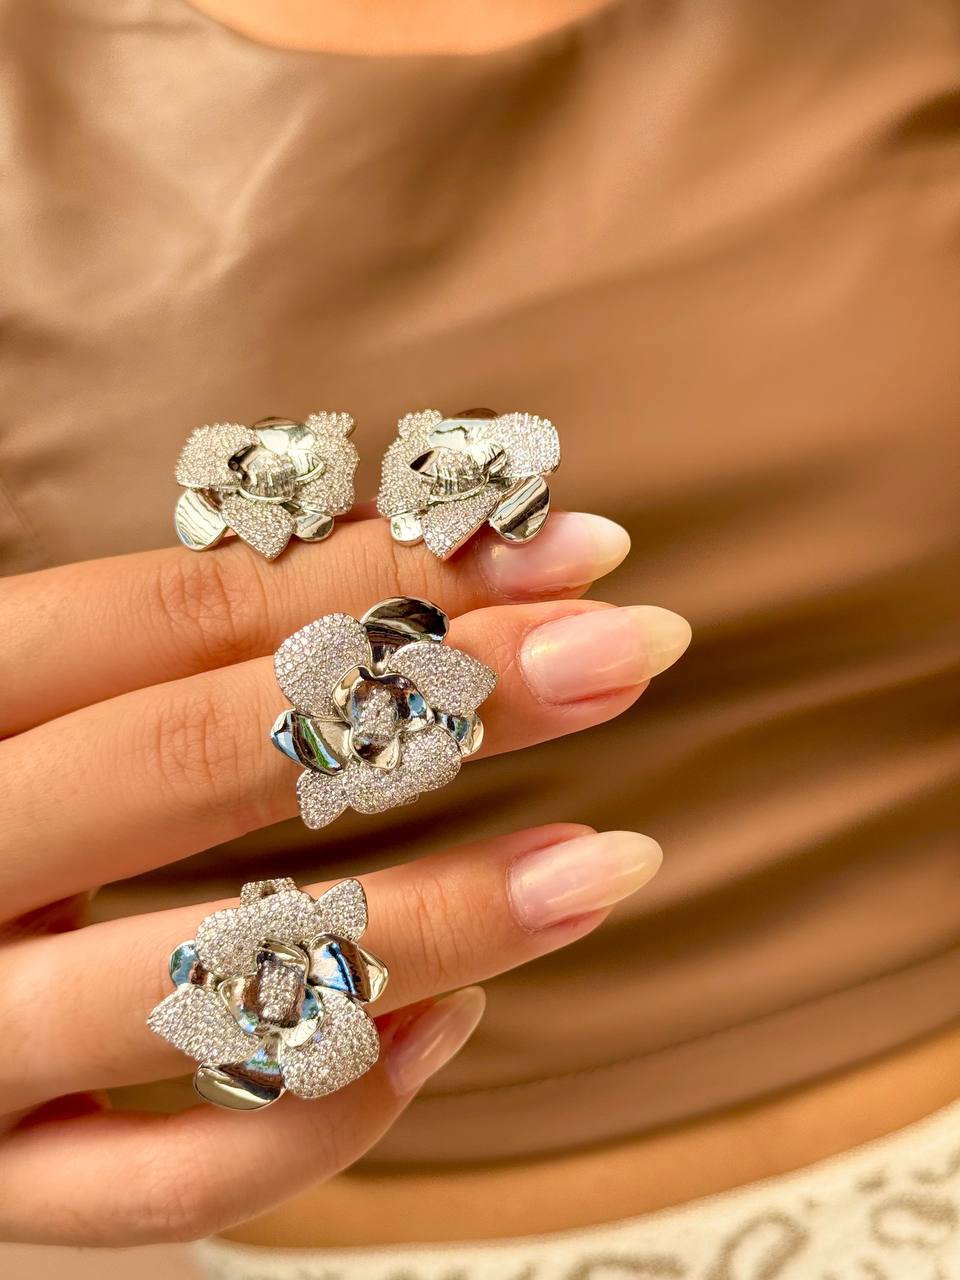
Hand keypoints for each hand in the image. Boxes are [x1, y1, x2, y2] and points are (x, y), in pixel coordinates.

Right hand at [0, 513, 689, 1243]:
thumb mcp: (61, 704)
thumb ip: (207, 651)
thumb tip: (449, 581)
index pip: (181, 616)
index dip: (388, 575)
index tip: (573, 557)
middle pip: (200, 760)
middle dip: (438, 702)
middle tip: (623, 653)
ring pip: (212, 978)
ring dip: (438, 913)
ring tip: (607, 862)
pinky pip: (177, 1183)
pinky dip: (333, 1111)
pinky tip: (449, 1026)